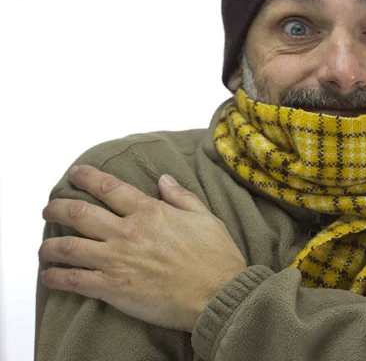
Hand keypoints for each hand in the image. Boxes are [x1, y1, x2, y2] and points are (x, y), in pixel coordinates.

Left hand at [39, 165, 246, 331]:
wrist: (217, 294)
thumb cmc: (216, 258)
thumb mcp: (206, 218)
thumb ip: (182, 197)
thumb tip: (164, 180)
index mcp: (150, 213)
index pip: (110, 188)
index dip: (88, 178)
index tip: (76, 174)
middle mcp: (128, 232)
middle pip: (80, 214)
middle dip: (59, 208)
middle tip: (50, 209)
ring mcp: (117, 260)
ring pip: (70, 246)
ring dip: (51, 244)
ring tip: (44, 247)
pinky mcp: (113, 287)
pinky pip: (75, 280)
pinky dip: (57, 276)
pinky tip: (50, 274)